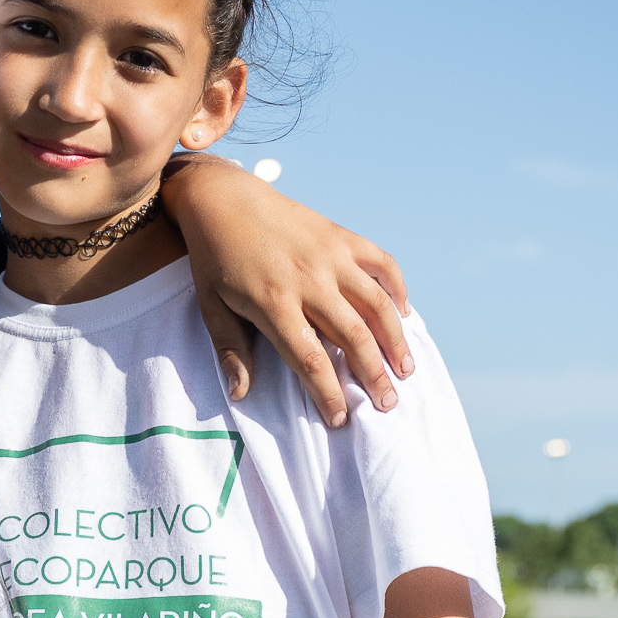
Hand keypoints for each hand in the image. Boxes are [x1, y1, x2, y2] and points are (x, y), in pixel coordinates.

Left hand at [161, 156, 412, 427]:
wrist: (224, 199)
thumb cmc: (214, 258)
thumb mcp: (211, 306)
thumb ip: (230, 350)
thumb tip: (240, 395)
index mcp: (274, 302)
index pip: (310, 359)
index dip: (327, 393)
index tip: (339, 419)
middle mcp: (309, 279)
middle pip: (353, 337)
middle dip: (373, 376)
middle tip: (387, 405)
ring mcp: (330, 255)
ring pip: (377, 303)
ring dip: (396, 340)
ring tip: (406, 370)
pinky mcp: (342, 236)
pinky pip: (381, 263)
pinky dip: (398, 288)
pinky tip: (404, 314)